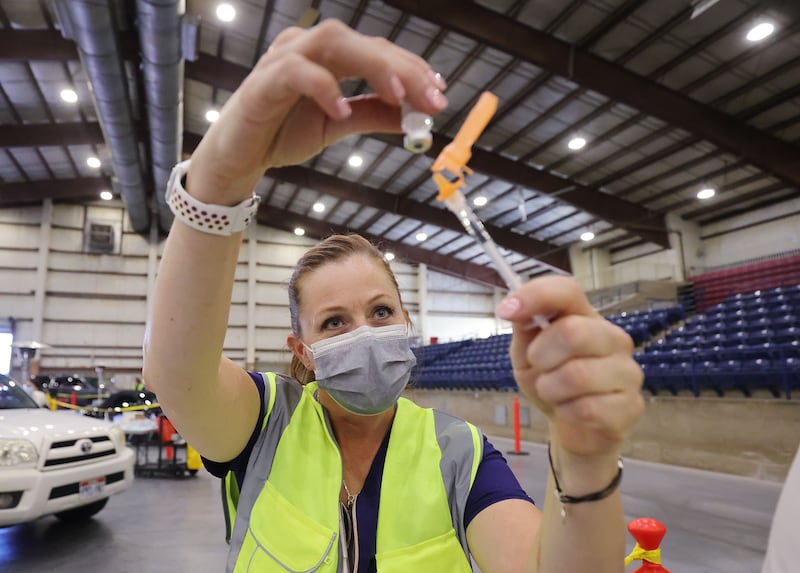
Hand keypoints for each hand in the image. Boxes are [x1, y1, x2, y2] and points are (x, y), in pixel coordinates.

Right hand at [187, 19, 447, 202]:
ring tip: (399, 97)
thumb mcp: (337, 125)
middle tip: (431, 98)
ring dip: (372, 66)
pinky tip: (342, 109)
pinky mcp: (263, 83)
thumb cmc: (282, 133)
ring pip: (332, 43)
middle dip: (402, 68)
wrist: (238, 158)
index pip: (376, 51)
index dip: (411, 69)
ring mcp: (282, 61)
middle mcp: (306, 49)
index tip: (439, 93)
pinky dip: (323, 86)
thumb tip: (413, 117)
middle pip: (360, 41)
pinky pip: (296, 73)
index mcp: (327, 57)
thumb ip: (371, 115)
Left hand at [496, 276, 643, 458]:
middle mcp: (612, 338)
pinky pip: (587, 409)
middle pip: (573, 332)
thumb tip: (511, 307)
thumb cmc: (551, 381)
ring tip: (554, 393)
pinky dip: (566, 412)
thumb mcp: (527, 353)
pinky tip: (570, 411)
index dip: (536, 296)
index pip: (567, 290)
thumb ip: (524, 328)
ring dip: (550, 389)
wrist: (573, 428)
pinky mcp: (631, 406)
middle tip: (539, 368)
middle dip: (541, 355)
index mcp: (585, 317)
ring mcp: (627, 372)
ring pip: (577, 375)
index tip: (506, 310)